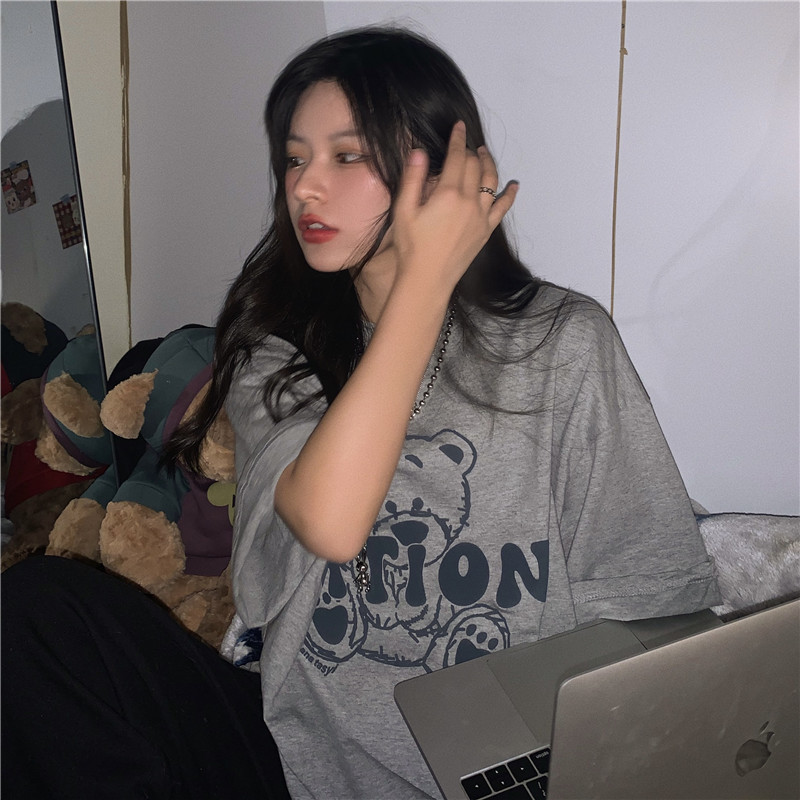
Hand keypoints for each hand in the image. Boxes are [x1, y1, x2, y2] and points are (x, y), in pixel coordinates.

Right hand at [389, 121, 518, 294]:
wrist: (427, 280)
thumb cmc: (412, 248)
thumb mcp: (404, 211)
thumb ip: (413, 179)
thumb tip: (420, 153)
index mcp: (448, 194)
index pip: (457, 157)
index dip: (458, 139)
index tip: (459, 127)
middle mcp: (469, 202)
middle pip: (474, 166)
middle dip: (469, 151)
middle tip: (465, 145)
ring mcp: (481, 217)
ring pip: (491, 181)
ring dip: (489, 164)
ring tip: (484, 154)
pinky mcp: (486, 231)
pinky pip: (503, 208)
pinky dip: (510, 194)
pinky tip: (514, 185)